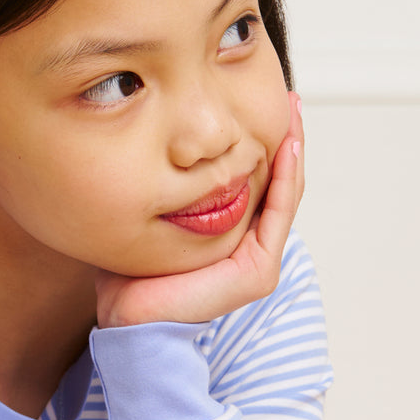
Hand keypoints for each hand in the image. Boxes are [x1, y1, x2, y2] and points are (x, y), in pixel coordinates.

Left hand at [94, 92, 304, 328]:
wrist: (126, 319)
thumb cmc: (129, 273)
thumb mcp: (151, 216)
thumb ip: (165, 189)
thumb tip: (153, 148)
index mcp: (229, 239)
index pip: (255, 184)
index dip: (263, 146)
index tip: (263, 106)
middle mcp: (248, 250)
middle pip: (275, 184)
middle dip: (284, 140)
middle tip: (287, 100)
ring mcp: (257, 262)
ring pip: (284, 193)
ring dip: (292, 150)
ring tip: (293, 111)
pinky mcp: (257, 272)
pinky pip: (278, 213)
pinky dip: (286, 178)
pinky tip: (287, 145)